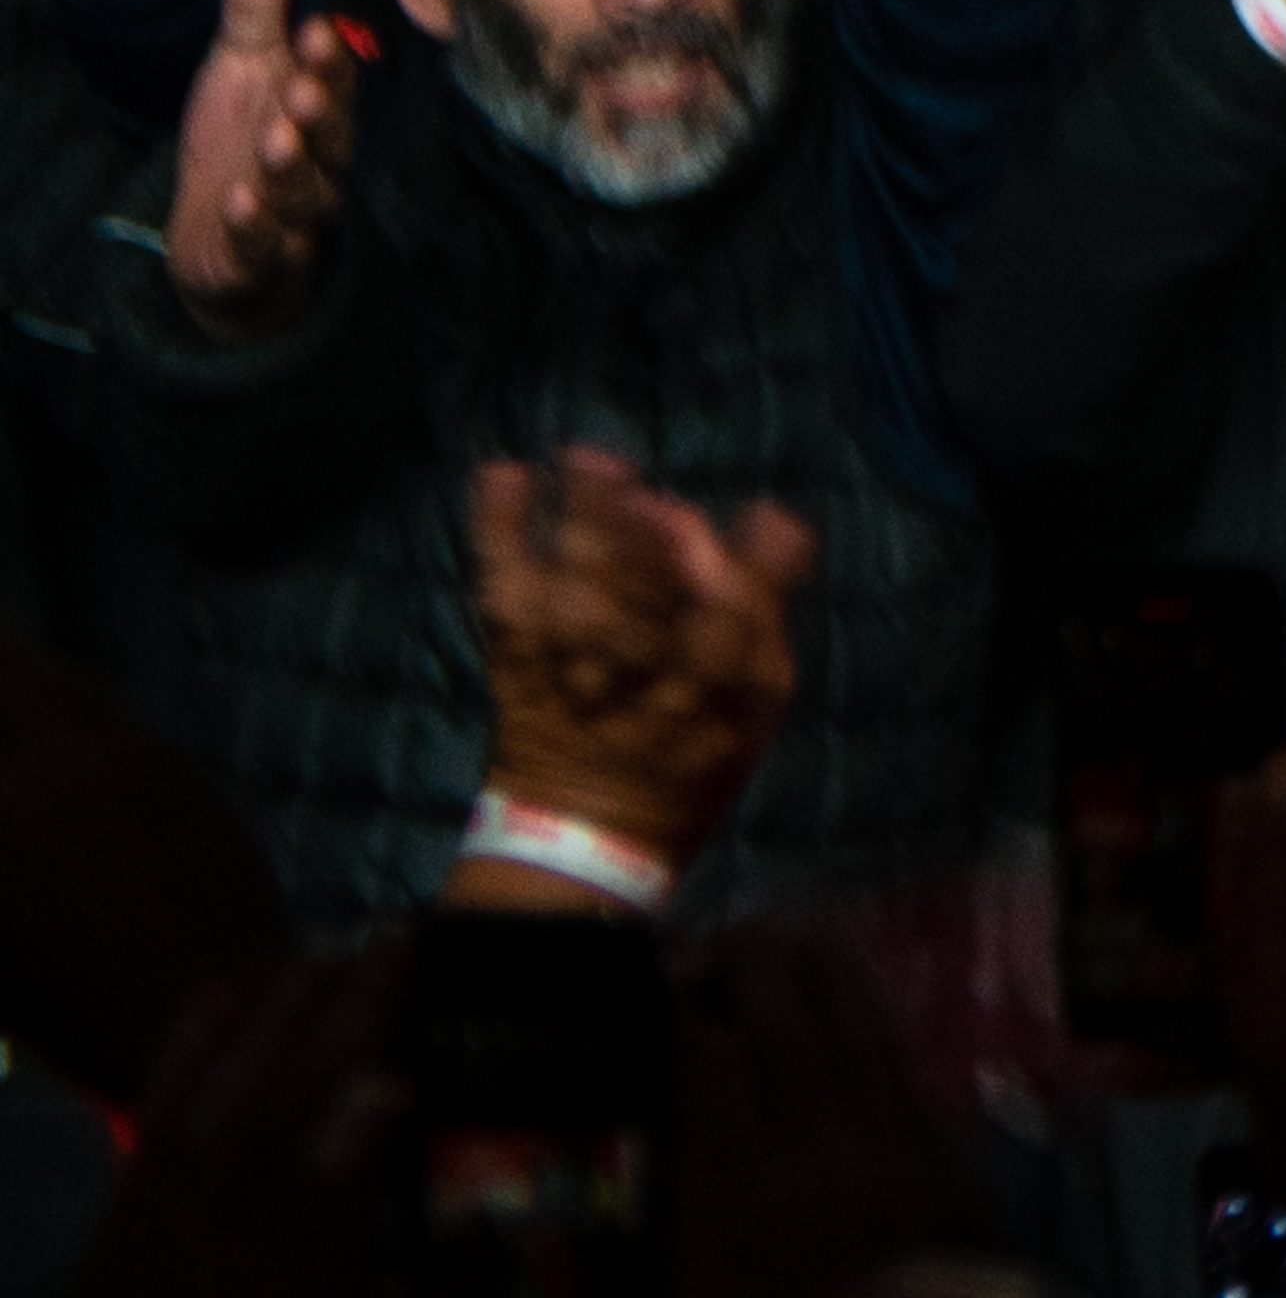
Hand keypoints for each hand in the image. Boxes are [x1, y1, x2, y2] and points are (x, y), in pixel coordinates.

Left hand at [162, 0, 352, 328]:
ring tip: (274, 143)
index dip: (329, 63)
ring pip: (305, 192)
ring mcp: (293, 215)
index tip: (315, 32)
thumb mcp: (236, 74)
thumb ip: (253, 15)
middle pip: (332, 139)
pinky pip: (264, 247)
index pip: (336, 85)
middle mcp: (318, 164)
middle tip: (301, 90)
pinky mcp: (259, 259)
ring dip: (290, 168)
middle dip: (319, 114)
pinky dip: (254, 228)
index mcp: (318, 115)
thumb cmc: (237, 147)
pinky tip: (239, 204)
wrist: (216, 243)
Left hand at [462, 446, 812, 863]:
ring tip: (588, 459)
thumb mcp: (753, 711)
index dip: (746, 572)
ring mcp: (567, 676)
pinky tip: (503, 475)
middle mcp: (635, 686)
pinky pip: (503, 595)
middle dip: (643, 537)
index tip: (764, 517)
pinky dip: (499, 534)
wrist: (586, 839)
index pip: (733, 626)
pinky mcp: (513, 668)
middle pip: (642, 603)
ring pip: (574, 594)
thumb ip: (760, 619)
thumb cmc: (689, 766)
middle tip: (648, 481)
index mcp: (709, 702)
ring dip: (578, 522)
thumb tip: (774, 521)